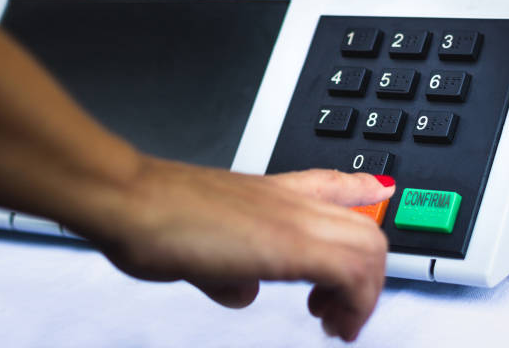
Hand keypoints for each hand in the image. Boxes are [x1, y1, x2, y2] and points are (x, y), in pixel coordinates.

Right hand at [67, 157, 394, 341]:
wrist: (131, 200)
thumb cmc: (154, 214)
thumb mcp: (201, 244)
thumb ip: (229, 269)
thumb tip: (242, 290)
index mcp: (271, 193)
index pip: (334, 184)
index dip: (364, 195)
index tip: (377, 203)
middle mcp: (289, 201)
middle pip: (365, 227)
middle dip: (367, 278)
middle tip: (342, 311)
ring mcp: (292, 217)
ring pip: (369, 245)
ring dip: (364, 294)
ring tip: (336, 323)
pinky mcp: (289, 243)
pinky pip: (350, 269)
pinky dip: (354, 304)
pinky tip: (328, 323)